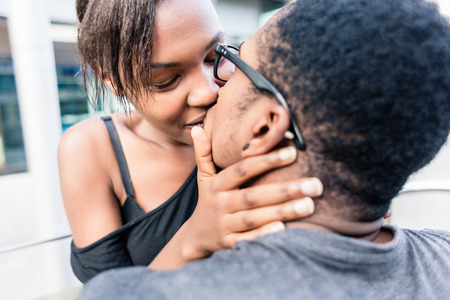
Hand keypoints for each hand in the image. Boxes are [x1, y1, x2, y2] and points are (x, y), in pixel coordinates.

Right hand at [180, 126, 322, 261]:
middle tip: (315, 184)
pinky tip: (285, 229)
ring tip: (310, 205)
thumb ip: (203, 154)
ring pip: (254, 218)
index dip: (266, 161)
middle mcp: (221, 204)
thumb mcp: (204, 177)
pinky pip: (248, 240)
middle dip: (285, 190)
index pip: (243, 170)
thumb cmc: (209, 200)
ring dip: (282, 212)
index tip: (293, 153)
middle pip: (254, 196)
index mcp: (217, 185)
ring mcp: (225, 225)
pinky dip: (264, 234)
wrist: (197, 236)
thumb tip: (197, 129)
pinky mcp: (230, 243)